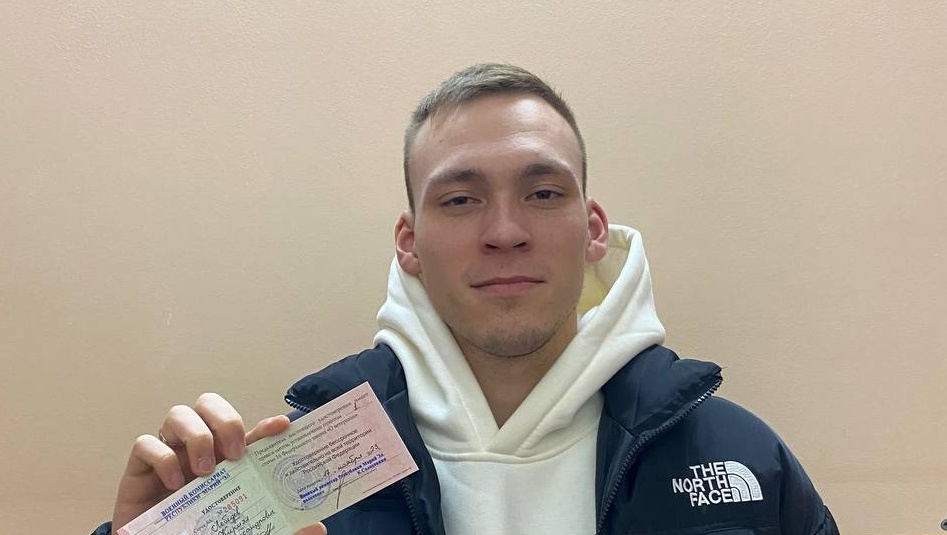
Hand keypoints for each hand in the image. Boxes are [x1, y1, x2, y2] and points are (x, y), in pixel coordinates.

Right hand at [109, 393, 325, 534]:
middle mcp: (197, 449)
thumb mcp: (245, 530)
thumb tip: (318, 528)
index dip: (266, 425)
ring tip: (204, 471)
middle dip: (226, 420)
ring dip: (196, 436)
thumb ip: (280, 527)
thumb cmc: (199, 532)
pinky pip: (145, 443)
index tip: (283, 427)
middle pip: (209, 404)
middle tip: (235, 454)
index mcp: (224, 460)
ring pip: (178, 413)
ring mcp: (168, 454)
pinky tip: (174, 484)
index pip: (249, 432)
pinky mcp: (138, 468)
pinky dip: (162, 458)